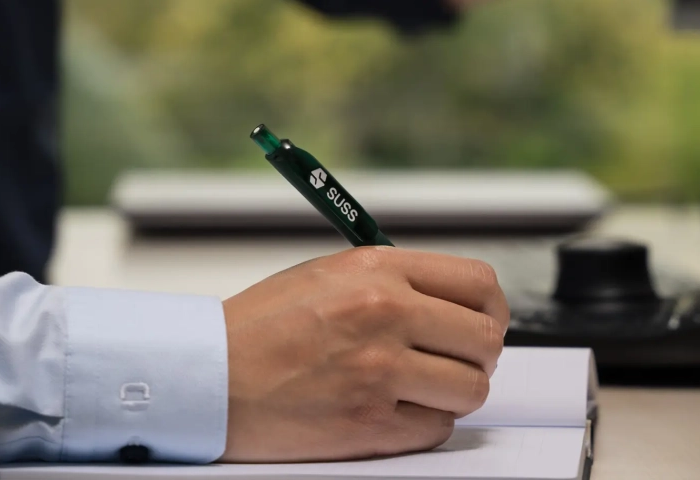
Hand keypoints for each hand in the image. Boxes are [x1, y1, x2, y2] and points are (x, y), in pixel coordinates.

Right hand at [220, 246, 509, 462]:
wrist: (209, 376)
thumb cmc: (261, 327)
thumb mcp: (331, 274)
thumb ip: (395, 282)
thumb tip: (453, 303)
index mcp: (378, 270)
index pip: (478, 284)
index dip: (490, 309)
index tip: (482, 322)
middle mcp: (386, 314)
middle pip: (485, 339)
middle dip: (475, 354)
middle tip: (452, 360)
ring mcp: (380, 371)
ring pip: (470, 389)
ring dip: (452, 392)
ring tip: (418, 386)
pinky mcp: (370, 424)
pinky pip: (436, 429)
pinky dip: (423, 424)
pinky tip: (392, 410)